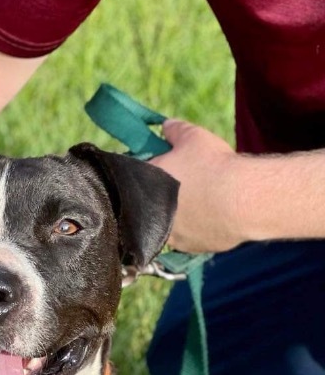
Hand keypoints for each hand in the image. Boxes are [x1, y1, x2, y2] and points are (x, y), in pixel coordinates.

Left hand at [149, 119, 245, 253]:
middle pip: (150, 203)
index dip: (147, 171)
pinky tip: (210, 215)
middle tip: (184, 182)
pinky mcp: (188, 248)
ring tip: (200, 200)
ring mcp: (169, 236)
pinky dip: (196, 228)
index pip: (134, 178)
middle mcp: (150, 216)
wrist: (241, 201)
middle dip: (162, 193)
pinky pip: (188, 237)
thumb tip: (165, 126)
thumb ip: (174, 130)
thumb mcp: (193, 137)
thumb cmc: (213, 166)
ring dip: (178, 213)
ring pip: (169, 223)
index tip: (161, 166)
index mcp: (145, 185)